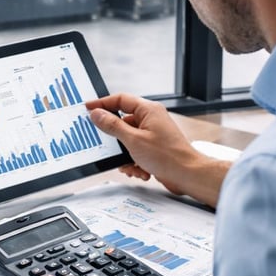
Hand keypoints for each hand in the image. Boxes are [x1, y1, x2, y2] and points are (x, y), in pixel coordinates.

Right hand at [87, 94, 229, 206]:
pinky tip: (140, 170)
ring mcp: (153, 134)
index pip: (120, 99)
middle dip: (115, 140)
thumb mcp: (133, 140)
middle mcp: (151, 119)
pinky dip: (134, 162)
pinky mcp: (154, 148)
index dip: (102, 103)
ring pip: (127, 140)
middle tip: (106, 147)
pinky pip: (135, 151)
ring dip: (125, 156)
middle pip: (122, 123)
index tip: (88, 108)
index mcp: (148, 110)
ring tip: (130, 165)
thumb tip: (97, 114)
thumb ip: (112, 126)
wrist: (187, 175)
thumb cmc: (168, 156)